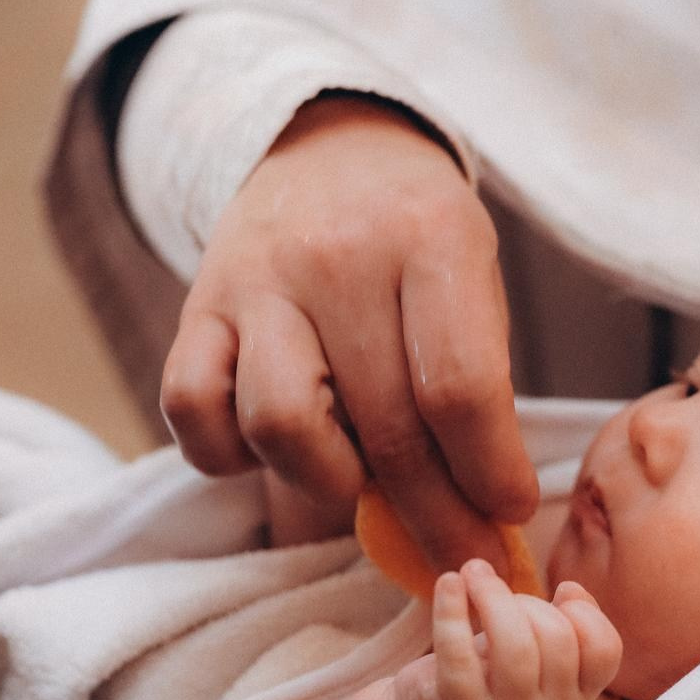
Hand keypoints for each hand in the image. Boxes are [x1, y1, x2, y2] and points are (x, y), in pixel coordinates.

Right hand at [161, 94, 537, 572]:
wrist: (327, 145)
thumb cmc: (417, 238)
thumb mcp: (472, 275)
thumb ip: (476, 381)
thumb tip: (485, 515)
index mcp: (431, 239)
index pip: (461, 388)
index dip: (488, 472)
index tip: (506, 512)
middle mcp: (340, 258)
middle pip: (386, 427)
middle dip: (432, 515)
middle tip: (460, 554)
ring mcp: (258, 282)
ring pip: (280, 425)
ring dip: (330, 484)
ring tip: (362, 483)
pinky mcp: (197, 307)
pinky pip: (193, 411)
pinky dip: (229, 455)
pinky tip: (277, 450)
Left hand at [392, 562, 621, 699]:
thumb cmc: (493, 678)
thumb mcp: (537, 657)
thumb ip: (565, 625)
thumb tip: (571, 589)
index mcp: (575, 699)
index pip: (604, 651)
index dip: (585, 613)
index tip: (559, 594)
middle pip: (557, 637)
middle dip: (527, 600)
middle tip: (495, 591)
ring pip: (515, 646)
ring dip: (492, 594)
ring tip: (473, 573)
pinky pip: (458, 652)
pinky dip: (451, 608)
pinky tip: (448, 581)